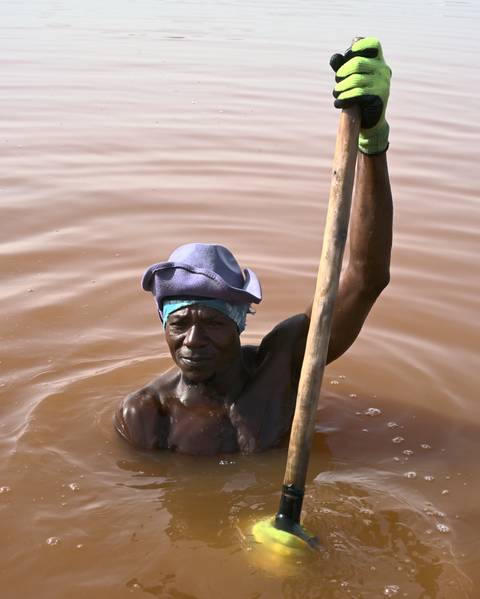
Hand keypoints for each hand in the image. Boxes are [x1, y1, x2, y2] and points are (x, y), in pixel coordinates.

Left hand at [330, 37, 390, 154]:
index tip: (346, 57)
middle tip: (337, 82)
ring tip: (336, 94)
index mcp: (378, 61)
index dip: (358, 46)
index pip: (372, 44)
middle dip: (342, 73)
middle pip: (357, 63)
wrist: (369, 120)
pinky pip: (358, 94)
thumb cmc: (358, 96)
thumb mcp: (350, 79)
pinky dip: (344, 99)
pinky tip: (338, 103)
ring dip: (341, 88)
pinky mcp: (379, 97)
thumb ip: (342, 66)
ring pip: (355, 80)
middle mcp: (383, 70)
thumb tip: (335, 57)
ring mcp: (383, 83)